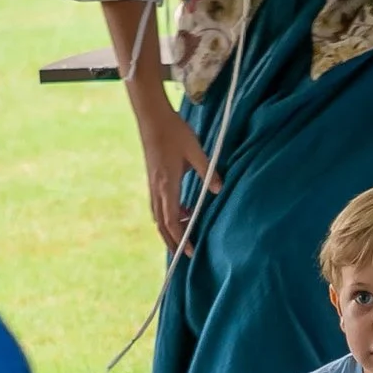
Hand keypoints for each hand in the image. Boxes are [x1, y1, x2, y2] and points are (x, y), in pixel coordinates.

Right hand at [137, 107, 215, 252]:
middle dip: (172, 242)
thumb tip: (220, 189)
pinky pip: (159, 205)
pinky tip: (183, 211)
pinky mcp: (153, 180)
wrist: (153, 117)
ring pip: (159, 216)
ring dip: (170, 229)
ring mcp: (153, 185)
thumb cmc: (175, 132)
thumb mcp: (196, 151)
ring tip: (186, 235)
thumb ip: (208, 171)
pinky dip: (168, 215)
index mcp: (167, 184)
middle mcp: (157, 188)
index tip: (189, 251)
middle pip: (162, 224)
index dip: (180, 238)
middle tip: (185, 255)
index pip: (171, 220)